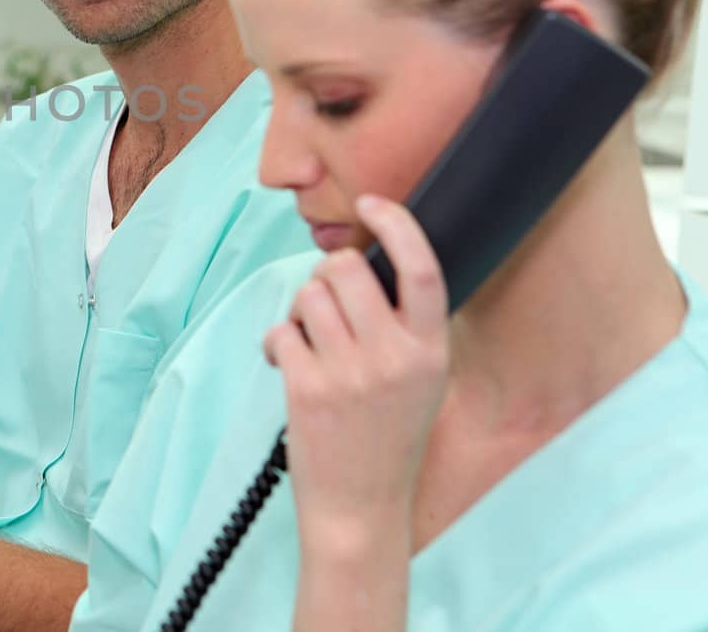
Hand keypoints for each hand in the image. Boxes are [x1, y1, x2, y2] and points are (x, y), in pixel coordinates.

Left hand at [264, 195, 449, 550]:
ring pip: (308, 295)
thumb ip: (406, 325)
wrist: (361, 505)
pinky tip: (285, 363)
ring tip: (308, 340)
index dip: (396, 224)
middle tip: (325, 302)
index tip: (371, 202)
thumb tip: (363, 262)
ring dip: (300, 309)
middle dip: (326, 274)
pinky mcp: (308, 388)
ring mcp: (351, 373)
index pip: (422, 268)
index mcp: (431, 350)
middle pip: (346, 268)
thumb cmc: (388, 434)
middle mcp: (396, 357)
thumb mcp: (423, 379)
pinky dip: (276, 342)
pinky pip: (279, 331)